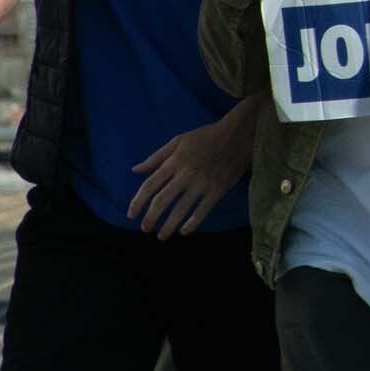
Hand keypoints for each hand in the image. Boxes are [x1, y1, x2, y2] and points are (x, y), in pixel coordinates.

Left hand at [128, 103, 256, 237]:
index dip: (137, 202)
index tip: (131, 215)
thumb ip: (156, 157)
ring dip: (168, 226)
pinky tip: (184, 231)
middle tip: (145, 229)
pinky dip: (192, 224)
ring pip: (181, 210)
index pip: (150, 186)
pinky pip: (202, 211)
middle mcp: (185, 175)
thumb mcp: (178, 140)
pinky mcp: (218, 190)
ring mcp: (202, 184)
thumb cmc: (206, 136)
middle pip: (162, 201)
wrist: (238, 135)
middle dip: (150, 218)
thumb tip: (135, 170)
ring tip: (162, 236)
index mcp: (174, 162)